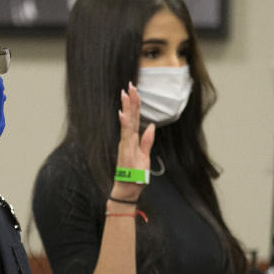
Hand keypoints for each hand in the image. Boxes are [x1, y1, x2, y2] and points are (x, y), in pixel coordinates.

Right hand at [112, 83, 154, 200]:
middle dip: (131, 101)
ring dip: (126, 108)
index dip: (135, 104)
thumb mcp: (145, 156)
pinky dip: (124, 124)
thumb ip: (147, 141)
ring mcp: (126, 144)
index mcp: (133, 139)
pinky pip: (125, 134)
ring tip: (125, 94)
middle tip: (130, 85)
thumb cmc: (135, 174)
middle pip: (130, 117)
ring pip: (127, 122)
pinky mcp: (125, 150)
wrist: (129, 188)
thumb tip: (151, 126)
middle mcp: (128, 139)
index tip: (135, 91)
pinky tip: (122, 114)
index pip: (134, 118)